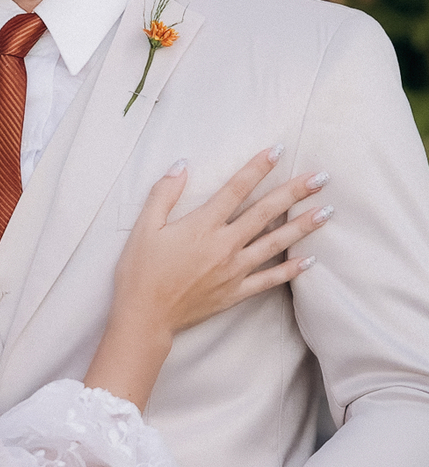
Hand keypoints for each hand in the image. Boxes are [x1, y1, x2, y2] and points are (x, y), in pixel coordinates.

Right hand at [115, 148, 331, 340]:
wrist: (144, 316)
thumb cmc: (140, 272)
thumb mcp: (143, 228)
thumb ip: (163, 194)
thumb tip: (181, 165)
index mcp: (202, 226)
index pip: (236, 189)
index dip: (257, 167)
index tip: (278, 150)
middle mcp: (224, 245)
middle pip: (266, 213)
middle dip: (295, 192)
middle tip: (321, 177)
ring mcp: (233, 270)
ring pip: (275, 244)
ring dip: (302, 226)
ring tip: (326, 212)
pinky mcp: (235, 292)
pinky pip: (269, 280)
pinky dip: (290, 271)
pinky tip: (309, 260)